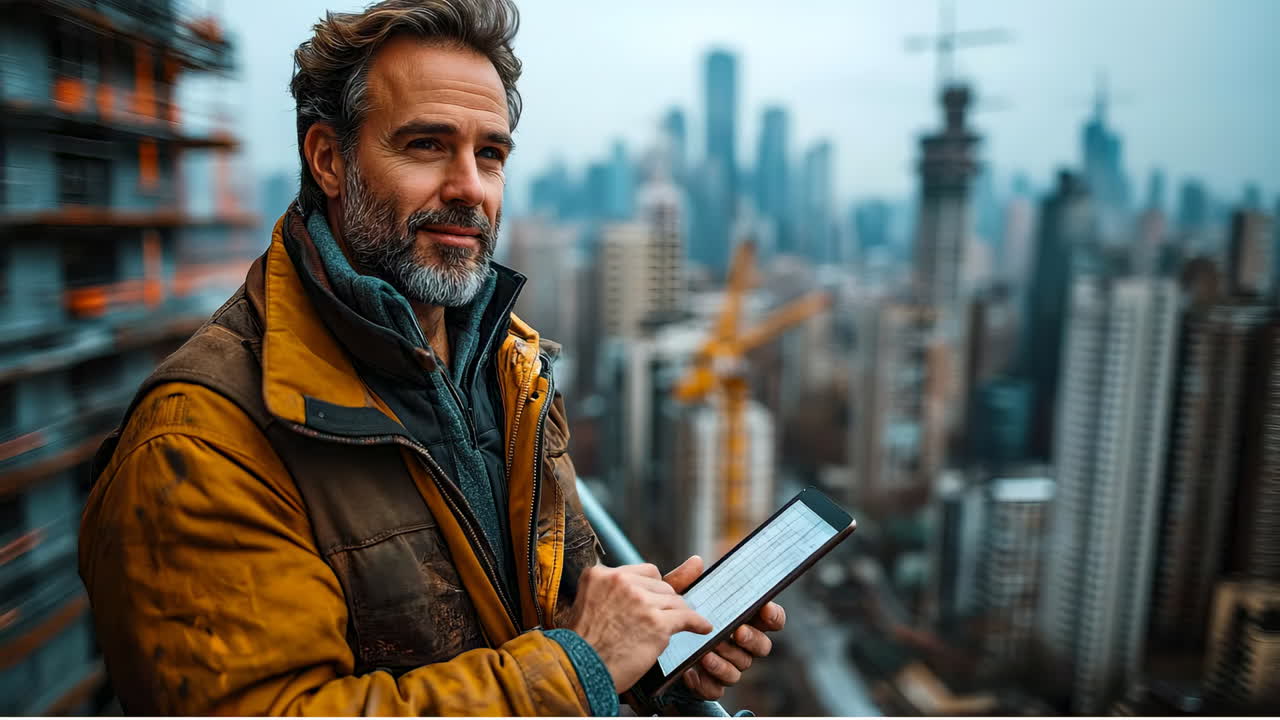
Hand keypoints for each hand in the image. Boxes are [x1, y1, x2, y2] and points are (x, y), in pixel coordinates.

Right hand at [561, 563, 712, 692]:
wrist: (578, 671)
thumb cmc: (584, 643)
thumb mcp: (590, 603)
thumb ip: (619, 587)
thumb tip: (676, 564)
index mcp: (600, 574)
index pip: (644, 572)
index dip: (650, 589)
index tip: (652, 601)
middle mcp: (621, 582)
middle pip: (660, 584)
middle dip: (662, 602)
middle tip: (657, 620)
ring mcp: (640, 601)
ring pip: (674, 600)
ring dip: (676, 614)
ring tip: (676, 625)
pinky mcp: (656, 623)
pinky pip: (687, 617)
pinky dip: (697, 623)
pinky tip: (702, 627)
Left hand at [663, 555, 786, 700]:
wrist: (650, 642)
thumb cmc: (672, 616)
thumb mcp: (673, 596)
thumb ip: (684, 581)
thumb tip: (696, 562)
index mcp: (741, 619)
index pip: (771, 619)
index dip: (773, 615)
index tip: (764, 608)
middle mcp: (740, 644)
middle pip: (763, 647)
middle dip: (752, 640)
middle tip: (737, 632)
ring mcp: (728, 665)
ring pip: (740, 668)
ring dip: (725, 661)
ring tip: (705, 654)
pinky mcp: (711, 684)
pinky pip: (716, 689)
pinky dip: (706, 681)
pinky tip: (692, 673)